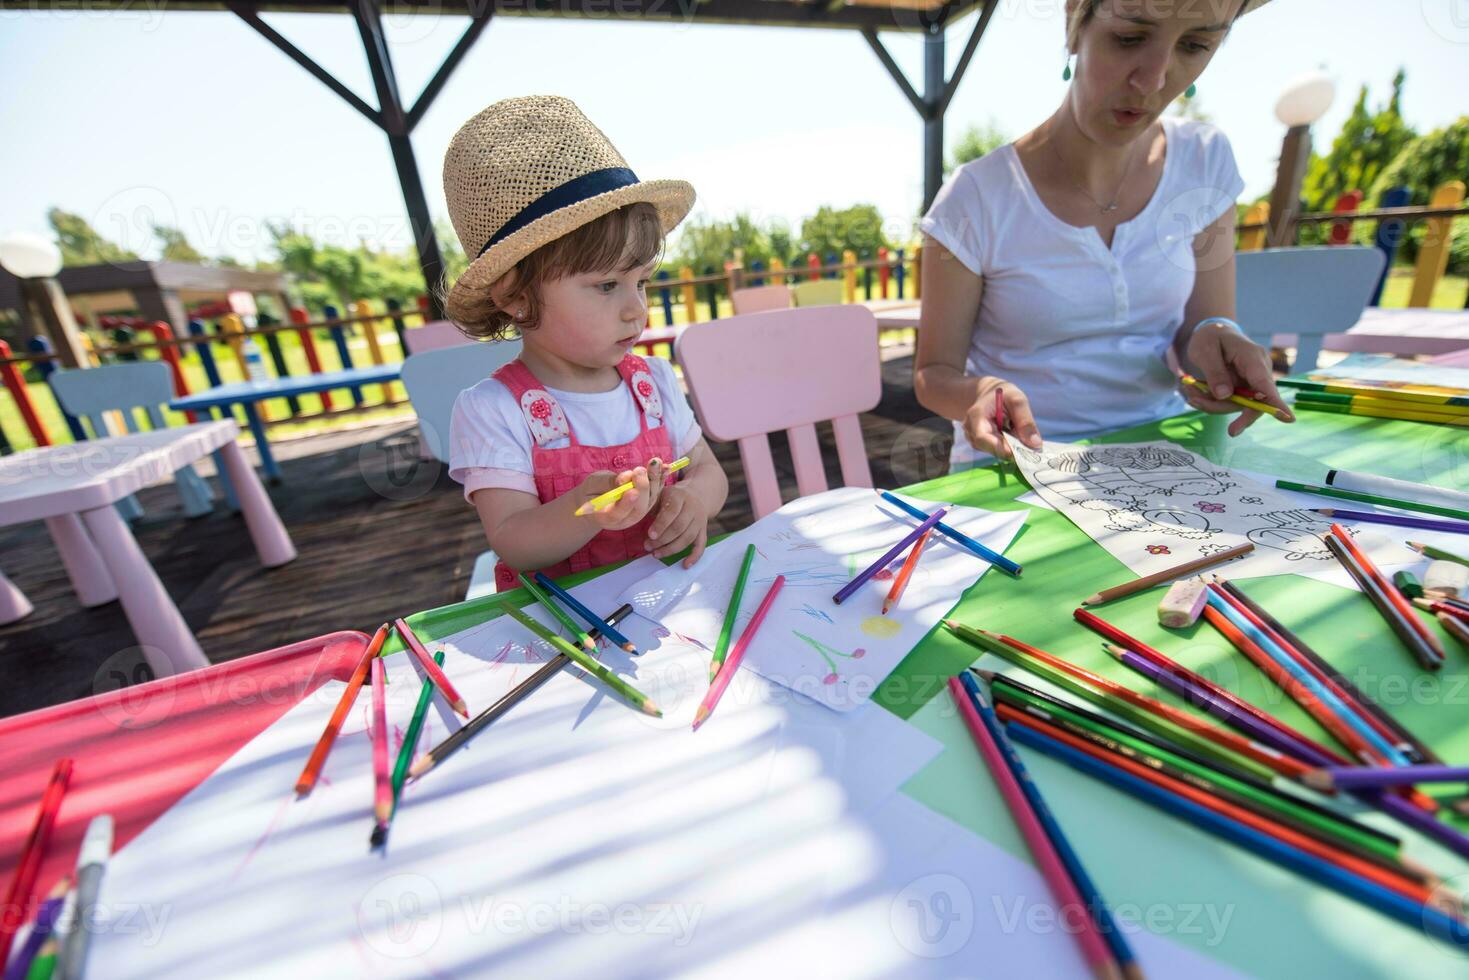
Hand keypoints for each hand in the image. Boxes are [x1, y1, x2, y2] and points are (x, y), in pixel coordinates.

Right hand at [576, 466, 658, 530]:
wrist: (596, 498)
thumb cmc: (592, 491)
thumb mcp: (593, 484)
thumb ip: (607, 484)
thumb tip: (626, 478)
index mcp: (605, 518)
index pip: (617, 514)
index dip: (625, 504)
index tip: (632, 491)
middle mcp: (625, 520)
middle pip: (638, 509)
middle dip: (642, 488)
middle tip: (639, 470)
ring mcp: (637, 513)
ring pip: (650, 501)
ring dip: (654, 480)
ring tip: (655, 463)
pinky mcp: (646, 504)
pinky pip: (656, 493)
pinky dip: (661, 479)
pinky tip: (666, 467)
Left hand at [645, 484, 709, 566]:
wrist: (697, 495)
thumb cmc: (671, 497)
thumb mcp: (661, 494)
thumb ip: (651, 505)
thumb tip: (636, 518)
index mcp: (679, 496)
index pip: (671, 511)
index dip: (661, 524)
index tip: (650, 535)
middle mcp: (692, 508)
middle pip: (679, 527)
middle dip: (662, 540)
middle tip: (648, 546)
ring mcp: (700, 520)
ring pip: (688, 537)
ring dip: (672, 549)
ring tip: (656, 554)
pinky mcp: (703, 531)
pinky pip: (701, 545)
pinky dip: (694, 556)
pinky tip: (685, 565)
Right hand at [964, 379, 1041, 458]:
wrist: (990, 394)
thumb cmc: (1003, 393)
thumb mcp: (1017, 400)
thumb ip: (1025, 421)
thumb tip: (1035, 445)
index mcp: (976, 416)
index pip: (983, 438)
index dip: (1000, 448)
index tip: (1020, 452)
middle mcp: (970, 430)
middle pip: (989, 448)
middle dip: (1010, 449)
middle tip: (1029, 446)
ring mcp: (973, 438)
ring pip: (994, 451)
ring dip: (1010, 447)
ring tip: (1018, 432)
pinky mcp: (981, 444)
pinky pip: (996, 450)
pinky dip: (1008, 446)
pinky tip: (1013, 435)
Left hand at [1182, 322, 1294, 436]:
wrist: (1212, 333)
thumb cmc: (1210, 338)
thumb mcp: (1205, 350)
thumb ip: (1215, 372)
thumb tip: (1225, 396)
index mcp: (1253, 358)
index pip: (1265, 383)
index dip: (1276, 403)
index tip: (1288, 419)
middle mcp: (1258, 372)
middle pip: (1255, 402)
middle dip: (1236, 415)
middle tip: (1227, 428)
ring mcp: (1251, 382)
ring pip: (1238, 405)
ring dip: (1212, 405)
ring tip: (1190, 392)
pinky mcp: (1243, 389)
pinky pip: (1230, 402)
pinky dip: (1211, 402)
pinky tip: (1195, 394)